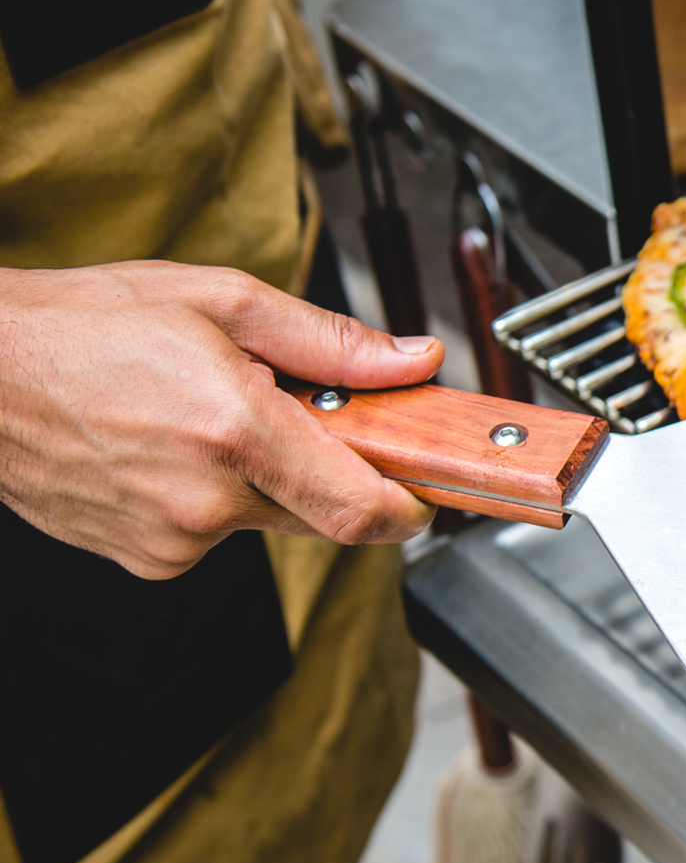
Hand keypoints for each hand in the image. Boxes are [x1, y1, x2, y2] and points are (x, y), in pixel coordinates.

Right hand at [0, 259, 445, 576]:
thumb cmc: (82, 327)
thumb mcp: (221, 301)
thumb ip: (331, 343)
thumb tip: (412, 360)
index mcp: (235, 432)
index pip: (361, 509)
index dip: (409, 508)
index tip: (426, 490)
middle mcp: (206, 501)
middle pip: (322, 516)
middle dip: (333, 474)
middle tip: (303, 420)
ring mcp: (172, 540)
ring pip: (268, 523)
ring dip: (266, 481)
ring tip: (209, 421)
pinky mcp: (146, 560)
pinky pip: (216, 536)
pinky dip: (216, 498)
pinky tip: (171, 451)